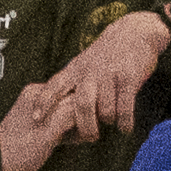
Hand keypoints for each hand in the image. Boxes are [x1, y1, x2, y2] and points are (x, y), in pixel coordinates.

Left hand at [46, 8, 170, 142]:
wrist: (135, 33)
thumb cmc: (106, 55)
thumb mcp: (84, 63)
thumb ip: (72, 83)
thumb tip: (57, 112)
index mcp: (76, 69)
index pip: (55, 85)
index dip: (44, 102)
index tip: (36, 118)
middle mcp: (90, 71)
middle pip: (82, 105)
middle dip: (85, 126)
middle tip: (90, 137)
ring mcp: (110, 74)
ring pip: (105, 110)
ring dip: (108, 121)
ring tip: (111, 123)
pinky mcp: (129, 77)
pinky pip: (125, 108)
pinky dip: (125, 122)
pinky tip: (125, 128)